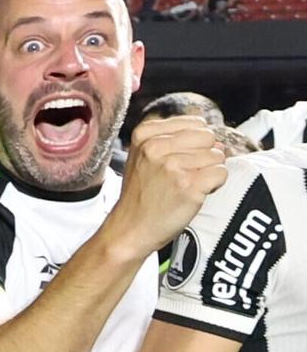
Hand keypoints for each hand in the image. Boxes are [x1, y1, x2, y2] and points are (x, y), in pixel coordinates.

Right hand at [106, 115, 227, 259]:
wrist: (130, 228)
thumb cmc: (142, 194)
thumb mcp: (143, 156)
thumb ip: (174, 138)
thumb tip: (219, 141)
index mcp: (144, 134)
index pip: (196, 123)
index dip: (195, 142)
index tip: (178, 159)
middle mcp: (156, 147)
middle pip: (208, 137)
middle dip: (205, 155)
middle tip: (185, 174)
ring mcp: (173, 166)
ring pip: (217, 156)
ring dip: (209, 172)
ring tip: (187, 184)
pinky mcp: (189, 185)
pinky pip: (221, 173)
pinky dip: (214, 185)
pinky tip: (195, 193)